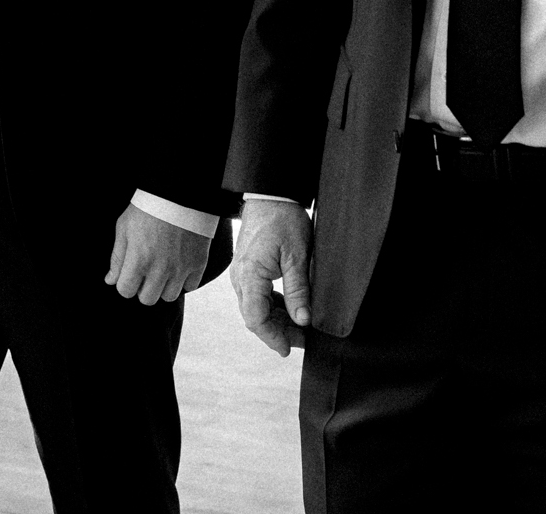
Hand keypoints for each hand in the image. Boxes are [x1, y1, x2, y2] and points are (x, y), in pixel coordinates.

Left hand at [105, 206, 208, 304]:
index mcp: (138, 259)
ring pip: (169, 296)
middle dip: (143, 288)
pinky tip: (178, 265)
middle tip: (146, 272)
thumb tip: (111, 280)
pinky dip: (183, 280)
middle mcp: (160, 269)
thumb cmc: (147, 208)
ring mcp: (181, 268)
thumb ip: (117, 257)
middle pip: (147, 299)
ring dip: (164, 286)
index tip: (129, 273)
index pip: (125, 291)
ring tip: (162, 269)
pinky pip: (190, 287)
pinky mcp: (199, 263)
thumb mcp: (124, 227)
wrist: (179, 193)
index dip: (125, 283)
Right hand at [233, 197, 313, 356]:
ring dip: (277, 321)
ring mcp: (242, 274)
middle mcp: (240, 278)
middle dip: (279, 332)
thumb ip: (298, 290)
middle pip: (255, 317)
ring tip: (301, 328)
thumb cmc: (283, 220)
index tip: (289, 349)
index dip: (272, 337)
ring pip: (256, 308)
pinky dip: (273, 307)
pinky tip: (291, 309)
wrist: (270, 195)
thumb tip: (302, 320)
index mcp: (249, 275)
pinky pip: (257, 296)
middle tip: (304, 340)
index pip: (255, 318)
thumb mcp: (297, 256)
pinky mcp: (248, 269)